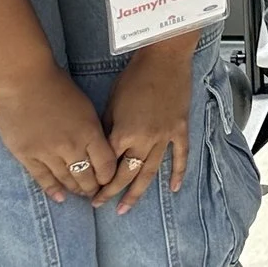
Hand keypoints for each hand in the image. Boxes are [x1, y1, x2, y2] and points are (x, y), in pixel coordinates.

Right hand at [0, 62, 115, 202]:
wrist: (26, 82)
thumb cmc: (59, 88)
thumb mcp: (86, 108)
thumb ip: (93, 130)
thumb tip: (99, 149)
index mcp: (90, 132)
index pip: (106, 163)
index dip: (109, 176)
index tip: (110, 181)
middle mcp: (71, 146)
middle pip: (86, 175)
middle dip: (93, 187)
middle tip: (96, 194)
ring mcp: (48, 153)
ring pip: (65, 179)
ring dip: (74, 189)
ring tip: (80, 194)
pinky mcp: (27, 156)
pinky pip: (42, 178)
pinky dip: (52, 189)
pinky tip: (59, 197)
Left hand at [97, 34, 200, 213]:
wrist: (164, 59)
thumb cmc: (133, 77)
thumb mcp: (111, 104)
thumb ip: (107, 131)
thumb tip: (102, 151)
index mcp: (122, 134)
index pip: (106, 166)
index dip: (96, 180)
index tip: (87, 189)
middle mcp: (143, 140)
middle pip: (126, 174)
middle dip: (111, 192)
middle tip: (99, 205)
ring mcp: (164, 136)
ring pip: (149, 171)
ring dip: (137, 192)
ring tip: (125, 208)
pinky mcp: (179, 129)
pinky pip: (180, 155)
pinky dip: (178, 173)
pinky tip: (173, 189)